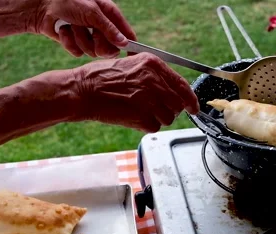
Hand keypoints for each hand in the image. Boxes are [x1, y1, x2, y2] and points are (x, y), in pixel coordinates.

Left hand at [35, 0, 135, 57]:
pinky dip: (69, 42)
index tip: (131, 55)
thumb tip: (125, 43)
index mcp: (110, 15)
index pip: (126, 34)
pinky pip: (78, 53)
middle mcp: (101, 27)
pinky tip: (63, 30)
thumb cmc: (68, 1)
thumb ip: (110, 29)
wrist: (41, 6)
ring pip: (93, 52)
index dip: (130, 45)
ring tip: (72, 26)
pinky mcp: (75, 44)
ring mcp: (88, 36)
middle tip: (94, 35)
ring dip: (80, 39)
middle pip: (111, 49)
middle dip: (100, 44)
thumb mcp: (92, 12)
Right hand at [72, 52, 199, 132]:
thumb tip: (172, 89)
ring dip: (157, 118)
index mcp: (153, 64)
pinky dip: (146, 126)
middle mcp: (154, 80)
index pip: (182, 85)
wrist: (82, 91)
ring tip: (140, 111)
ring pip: (168, 118)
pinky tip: (133, 117)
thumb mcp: (131, 64)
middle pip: (177, 104)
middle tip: (158, 110)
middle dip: (171, 110)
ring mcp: (149, 100)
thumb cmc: (101, 78)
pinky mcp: (142, 117)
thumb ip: (153, 74)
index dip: (191, 99)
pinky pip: (155, 127)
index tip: (193, 107)